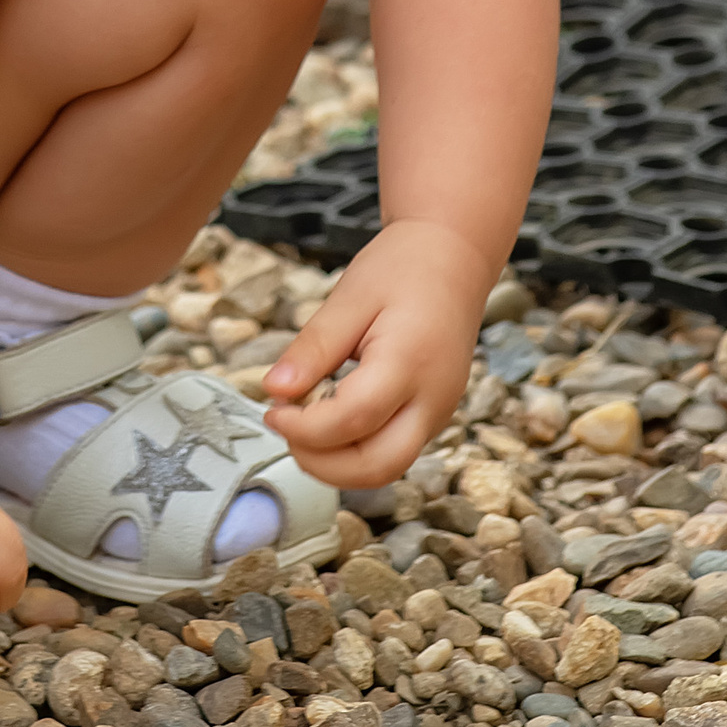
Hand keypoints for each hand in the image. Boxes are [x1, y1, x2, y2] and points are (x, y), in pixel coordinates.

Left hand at [258, 220, 489, 488]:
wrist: (454, 258)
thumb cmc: (404, 269)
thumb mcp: (349, 297)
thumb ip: (313, 347)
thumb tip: (274, 390)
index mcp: (410, 363)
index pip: (352, 421)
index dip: (304, 428)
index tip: (272, 410)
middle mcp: (432, 399)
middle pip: (377, 467)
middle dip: (322, 464)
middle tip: (285, 428)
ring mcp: (438, 413)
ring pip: (388, 468)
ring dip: (338, 463)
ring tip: (303, 425)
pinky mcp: (434, 416)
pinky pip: (394, 451)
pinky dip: (356, 450)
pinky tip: (330, 420)